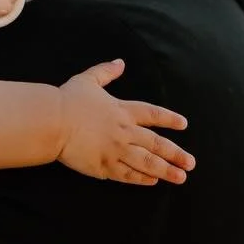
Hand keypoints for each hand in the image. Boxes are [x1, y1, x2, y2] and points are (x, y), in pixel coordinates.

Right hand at [57, 61, 193, 185]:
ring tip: (180, 177)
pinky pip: (127, 174)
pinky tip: (152, 181)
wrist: (52, 122)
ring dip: (166, 170)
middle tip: (191, 163)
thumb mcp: (88, 80)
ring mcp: (115, 150)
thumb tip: (119, 62)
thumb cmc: (68, 100)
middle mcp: (124, 131)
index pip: (154, 115)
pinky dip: (141, 178)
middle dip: (176, 154)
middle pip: (157, 144)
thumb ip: (106, 72)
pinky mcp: (103, 165)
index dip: (170, 119)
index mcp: (123, 110)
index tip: (184, 125)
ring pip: (147, 162)